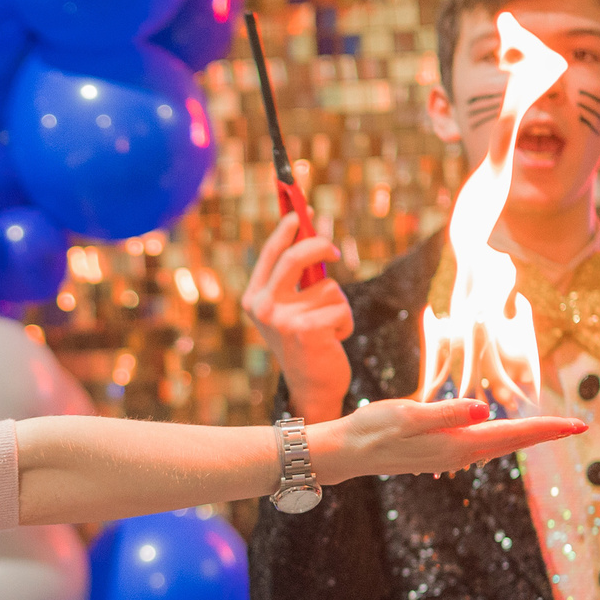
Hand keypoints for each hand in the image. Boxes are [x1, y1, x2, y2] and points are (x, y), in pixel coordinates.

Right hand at [245, 213, 354, 421]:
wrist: (311, 388)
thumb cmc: (306, 342)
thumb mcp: (292, 308)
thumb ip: (297, 278)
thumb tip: (314, 235)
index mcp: (254, 298)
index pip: (271, 253)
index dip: (287, 229)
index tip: (301, 211)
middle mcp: (263, 307)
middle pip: (296, 257)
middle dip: (320, 246)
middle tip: (335, 251)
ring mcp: (283, 319)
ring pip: (328, 287)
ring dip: (338, 304)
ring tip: (328, 327)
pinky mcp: (307, 330)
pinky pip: (341, 307)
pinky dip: (345, 322)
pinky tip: (333, 339)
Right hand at [317, 397, 586, 481]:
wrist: (347, 452)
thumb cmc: (373, 429)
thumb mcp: (408, 415)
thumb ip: (447, 413)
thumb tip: (484, 411)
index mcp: (458, 444)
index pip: (513, 434)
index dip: (546, 427)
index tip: (577, 424)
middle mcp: (460, 455)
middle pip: (513, 442)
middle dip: (545, 433)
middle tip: (578, 425)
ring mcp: (450, 456)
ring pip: (499, 445)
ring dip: (526, 436)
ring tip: (551, 428)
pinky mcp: (440, 452)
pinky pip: (483, 446)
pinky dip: (502, 437)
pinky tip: (505, 433)